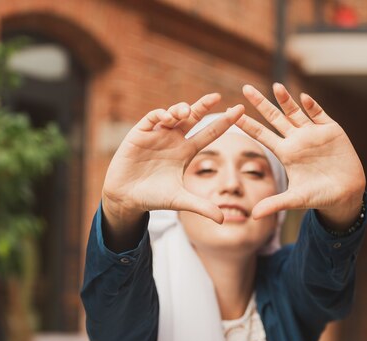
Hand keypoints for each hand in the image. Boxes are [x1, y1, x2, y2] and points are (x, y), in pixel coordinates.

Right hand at [102, 94, 245, 225]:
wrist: (127, 198)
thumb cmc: (154, 197)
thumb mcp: (181, 201)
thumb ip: (202, 207)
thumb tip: (223, 219)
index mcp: (186, 151)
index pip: (209, 133)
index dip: (223, 122)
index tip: (239, 110)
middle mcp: (174, 140)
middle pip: (192, 118)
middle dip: (203, 106)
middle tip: (216, 96)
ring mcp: (157, 135)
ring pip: (173, 114)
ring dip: (181, 109)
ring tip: (186, 111)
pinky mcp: (140, 133)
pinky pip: (152, 118)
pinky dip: (160, 115)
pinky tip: (167, 119)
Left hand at [236, 83, 365, 229]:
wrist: (346, 193)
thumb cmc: (319, 196)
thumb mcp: (296, 199)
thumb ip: (275, 203)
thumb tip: (254, 215)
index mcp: (286, 153)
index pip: (262, 135)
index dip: (248, 124)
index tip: (233, 113)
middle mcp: (296, 140)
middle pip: (274, 118)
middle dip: (261, 103)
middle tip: (245, 88)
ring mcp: (313, 133)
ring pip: (296, 111)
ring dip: (286, 99)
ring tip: (275, 86)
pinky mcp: (332, 130)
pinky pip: (320, 114)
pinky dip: (313, 106)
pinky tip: (304, 99)